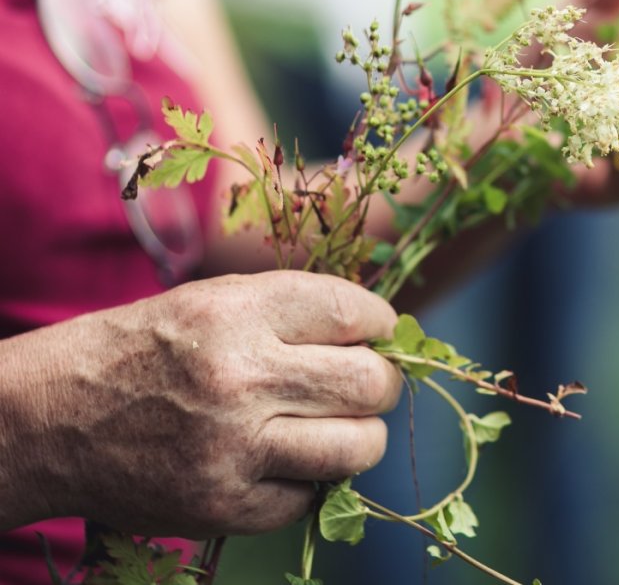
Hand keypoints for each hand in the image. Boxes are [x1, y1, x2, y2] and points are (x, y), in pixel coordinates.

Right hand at [0, 271, 400, 537]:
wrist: (49, 418)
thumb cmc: (144, 349)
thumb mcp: (212, 300)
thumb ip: (294, 312)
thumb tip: (379, 333)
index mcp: (237, 312)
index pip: (353, 311)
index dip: (380, 323)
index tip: (378, 333)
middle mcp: (240, 377)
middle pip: (369, 384)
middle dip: (381, 383)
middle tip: (365, 385)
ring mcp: (233, 448)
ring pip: (358, 447)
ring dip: (360, 437)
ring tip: (334, 428)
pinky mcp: (225, 506)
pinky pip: (311, 497)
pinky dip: (308, 481)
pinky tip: (281, 461)